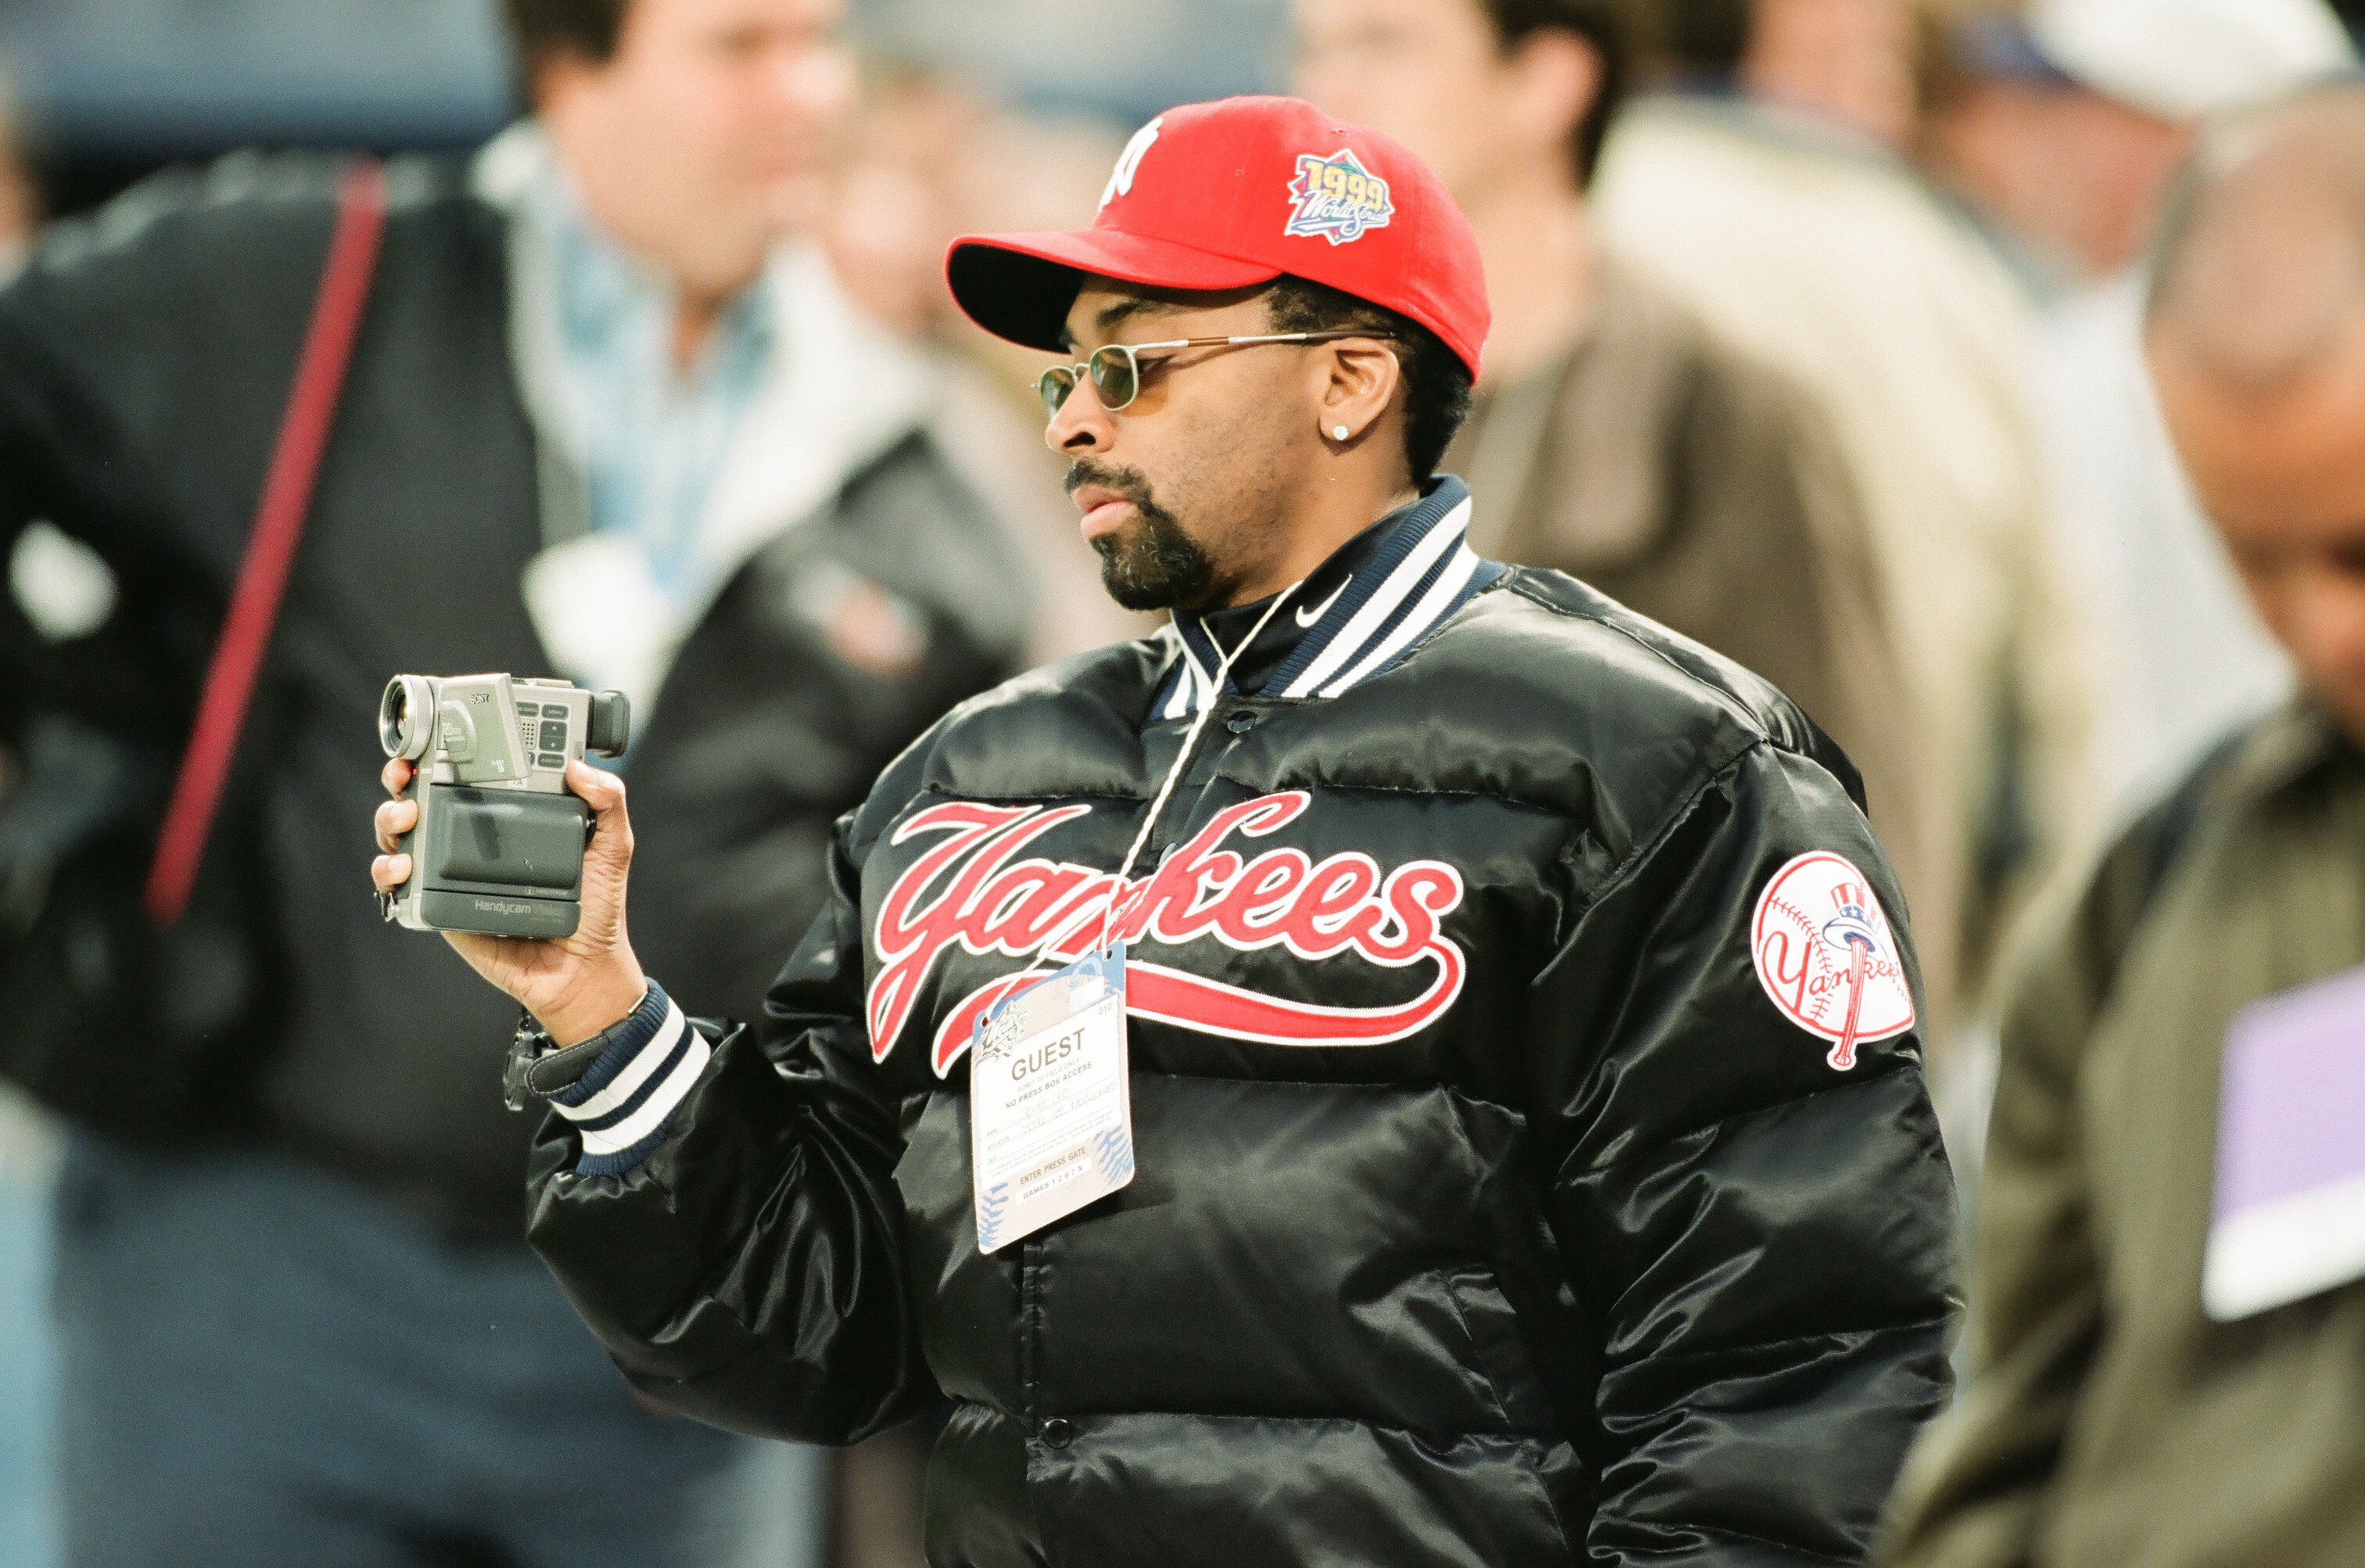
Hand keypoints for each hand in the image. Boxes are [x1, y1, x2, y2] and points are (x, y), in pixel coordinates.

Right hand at [372, 756, 647, 1044]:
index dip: (442, 753)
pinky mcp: (440, 906)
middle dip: (402, 779)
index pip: (468, 775)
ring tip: (405, 820)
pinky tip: (402, 866)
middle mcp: (473, 840)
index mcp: (508, 817)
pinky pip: (399, 886)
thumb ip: (608, 803)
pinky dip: (388, 871)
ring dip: (390, 820)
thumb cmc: (596, 908)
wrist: (581, 970)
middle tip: (406, 776)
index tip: (431, 739)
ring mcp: (452, 873)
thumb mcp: (612, 848)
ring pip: (402, 835)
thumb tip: (581, 768)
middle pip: (422, 798)